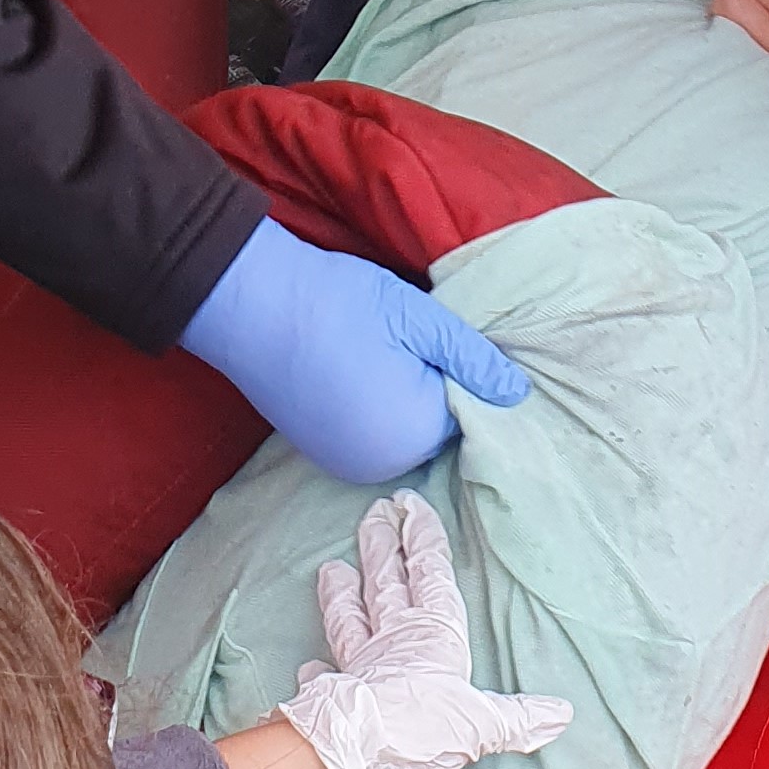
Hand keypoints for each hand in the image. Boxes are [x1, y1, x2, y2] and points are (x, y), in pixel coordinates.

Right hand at [179, 219, 529, 485]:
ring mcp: (343, 462)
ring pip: (398, 430)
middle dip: (428, 386)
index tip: (433, 336)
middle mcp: (379, 465)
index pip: (465, 411)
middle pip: (432, 427)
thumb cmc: (339, 303)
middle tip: (400, 338)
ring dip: (397, 396)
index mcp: (412, 435)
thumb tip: (518, 393)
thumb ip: (473, 360)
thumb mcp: (421, 320)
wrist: (249, 303)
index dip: (455, 369)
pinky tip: (350, 367)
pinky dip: (366, 406)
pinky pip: (365, 434)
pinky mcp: (318, 450)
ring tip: (371, 349)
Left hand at [277, 489, 573, 768]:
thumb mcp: (483, 723)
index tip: (412, 504)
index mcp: (432, 634)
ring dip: (342, 592)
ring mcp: (360, 663)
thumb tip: (561, 714)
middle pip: (385, 582)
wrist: (355, 754)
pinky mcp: (334, 693)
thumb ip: (518, 717)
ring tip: (331, 566)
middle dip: (381, 545)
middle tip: (375, 512)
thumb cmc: (421, 727)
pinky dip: (318, 668)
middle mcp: (392, 639)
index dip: (423, 539)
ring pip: (349, 616)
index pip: (429, 574)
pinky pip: (325, 674)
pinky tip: (309, 662)